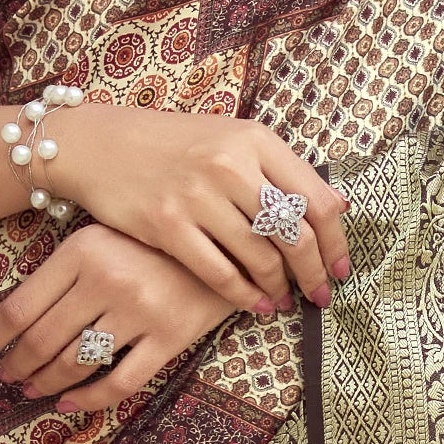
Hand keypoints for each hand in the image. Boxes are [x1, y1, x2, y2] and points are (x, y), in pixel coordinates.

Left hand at [0, 221, 244, 418]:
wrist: (229, 240)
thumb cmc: (154, 241)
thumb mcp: (102, 237)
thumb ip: (63, 270)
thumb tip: (16, 319)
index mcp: (82, 250)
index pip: (19, 307)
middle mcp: (107, 279)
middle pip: (42, 340)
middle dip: (16, 365)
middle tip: (7, 376)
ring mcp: (139, 311)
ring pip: (75, 363)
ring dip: (45, 382)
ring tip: (33, 387)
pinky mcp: (169, 337)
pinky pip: (119, 382)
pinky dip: (87, 399)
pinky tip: (68, 402)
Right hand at [42, 101, 351, 314]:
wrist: (102, 144)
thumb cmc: (174, 144)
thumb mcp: (231, 139)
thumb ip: (279, 170)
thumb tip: (336, 208)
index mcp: (256, 140)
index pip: (317, 200)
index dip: (335, 243)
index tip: (341, 268)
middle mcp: (231, 165)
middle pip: (294, 234)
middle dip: (314, 274)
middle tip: (320, 296)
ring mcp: (198, 196)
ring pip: (260, 258)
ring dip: (279, 288)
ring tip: (282, 299)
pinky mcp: (167, 225)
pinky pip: (220, 273)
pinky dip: (244, 296)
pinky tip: (254, 304)